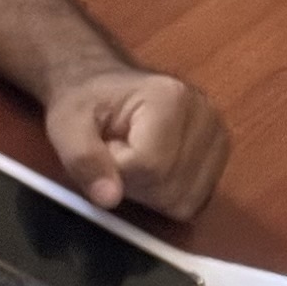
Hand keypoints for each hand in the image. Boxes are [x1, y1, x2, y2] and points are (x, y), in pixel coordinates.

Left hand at [43, 67, 229, 220]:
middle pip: (170, 188)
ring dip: (151, 193)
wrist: (104, 84)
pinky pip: (195, 201)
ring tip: (135, 160)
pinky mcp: (220, 155)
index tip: (105, 147)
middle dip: (135, 184)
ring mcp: (218, 136)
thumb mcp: (67, 125)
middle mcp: (206, 115)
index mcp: (171, 98)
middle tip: (118, 153)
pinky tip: (153, 171)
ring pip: (185, 201)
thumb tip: (109, 199)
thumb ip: (83, 160)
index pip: (150, 166)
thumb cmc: (86, 101)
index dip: (117, 170)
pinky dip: (168, 196)